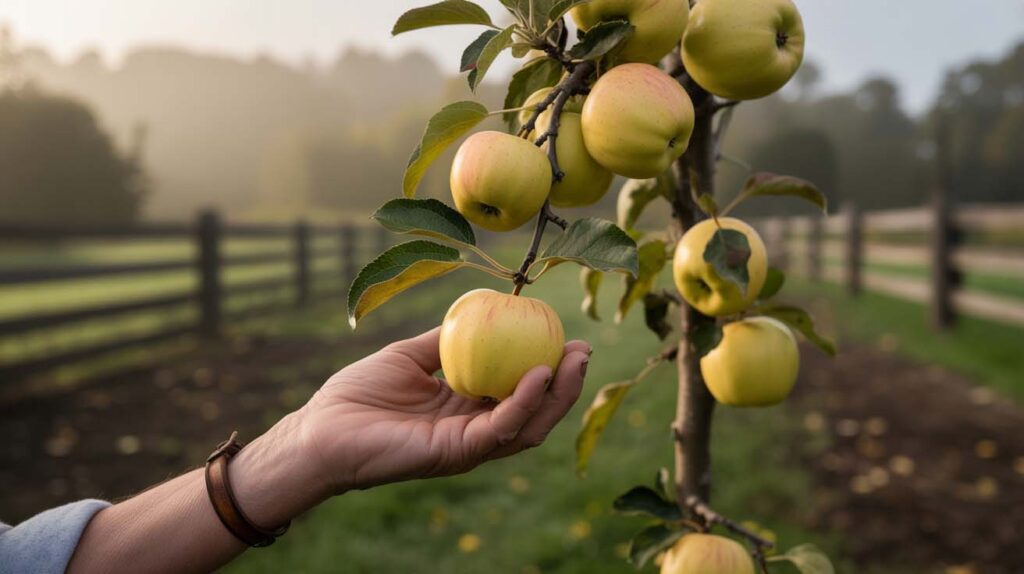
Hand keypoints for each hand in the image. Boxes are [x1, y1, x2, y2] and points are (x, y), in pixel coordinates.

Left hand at [298, 327, 590, 493]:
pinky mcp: (456, 454)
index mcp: (465, 408)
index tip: (567, 335)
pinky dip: (524, 402)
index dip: (548, 366)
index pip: (519, 390)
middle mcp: (473, 430)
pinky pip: (500, 428)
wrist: (321, 427)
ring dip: (557, 394)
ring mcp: (468, 445)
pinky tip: (538, 374)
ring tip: (575, 360)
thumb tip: (480, 311)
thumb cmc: (357, 394)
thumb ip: (445, 340)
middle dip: (566, 383)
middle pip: (535, 411)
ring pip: (529, 425)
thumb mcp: (409, 355)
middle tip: (584, 349)